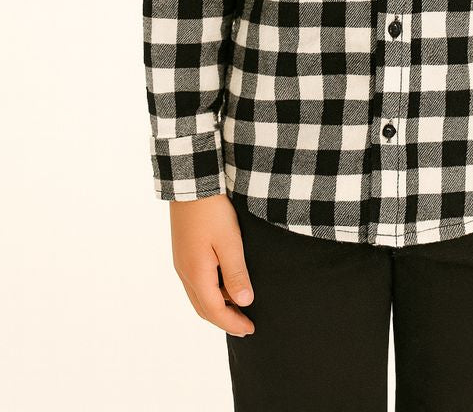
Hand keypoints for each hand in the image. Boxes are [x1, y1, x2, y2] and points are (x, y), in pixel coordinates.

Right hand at [170, 193, 255, 336]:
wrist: (191, 183)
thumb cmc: (212, 211)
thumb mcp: (229, 241)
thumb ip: (236, 273)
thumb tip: (244, 302)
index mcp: (196, 273)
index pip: (214, 311)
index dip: (232, 323)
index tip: (251, 329)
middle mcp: (185, 272)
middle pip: (203, 308)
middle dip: (224, 320)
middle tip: (245, 326)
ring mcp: (182, 262)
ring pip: (198, 296)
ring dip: (217, 307)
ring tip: (238, 308)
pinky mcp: (183, 252)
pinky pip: (196, 283)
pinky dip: (210, 292)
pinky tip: (224, 285)